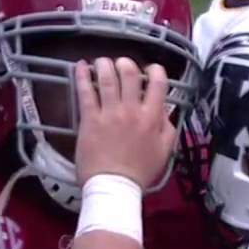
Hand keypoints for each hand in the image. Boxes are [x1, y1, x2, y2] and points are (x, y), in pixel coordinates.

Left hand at [74, 57, 176, 189]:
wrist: (114, 187)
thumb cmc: (139, 172)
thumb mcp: (164, 151)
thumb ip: (167, 128)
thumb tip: (166, 112)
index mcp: (152, 117)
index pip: (158, 83)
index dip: (155, 70)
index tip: (150, 70)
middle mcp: (132, 110)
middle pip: (130, 74)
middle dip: (126, 64)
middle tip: (121, 64)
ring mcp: (110, 113)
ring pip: (107, 78)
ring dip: (104, 65)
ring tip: (102, 61)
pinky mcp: (90, 119)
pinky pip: (85, 92)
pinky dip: (82, 76)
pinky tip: (80, 66)